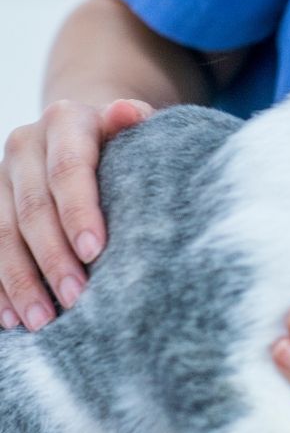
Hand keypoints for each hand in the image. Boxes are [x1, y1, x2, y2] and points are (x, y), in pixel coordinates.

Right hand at [0, 98, 153, 329]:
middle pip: (32, 208)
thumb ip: (132, 121)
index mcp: (64, 120)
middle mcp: (24, 144)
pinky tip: (11, 317)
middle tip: (76, 297)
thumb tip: (128, 112)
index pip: (67, 170)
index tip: (95, 251)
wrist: (84, 129)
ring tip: (41, 319)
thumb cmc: (123, 138)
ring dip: (19, 280)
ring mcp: (1, 175)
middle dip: (52, 257)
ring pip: (1, 233)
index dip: (78, 211)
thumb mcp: (134, 126)